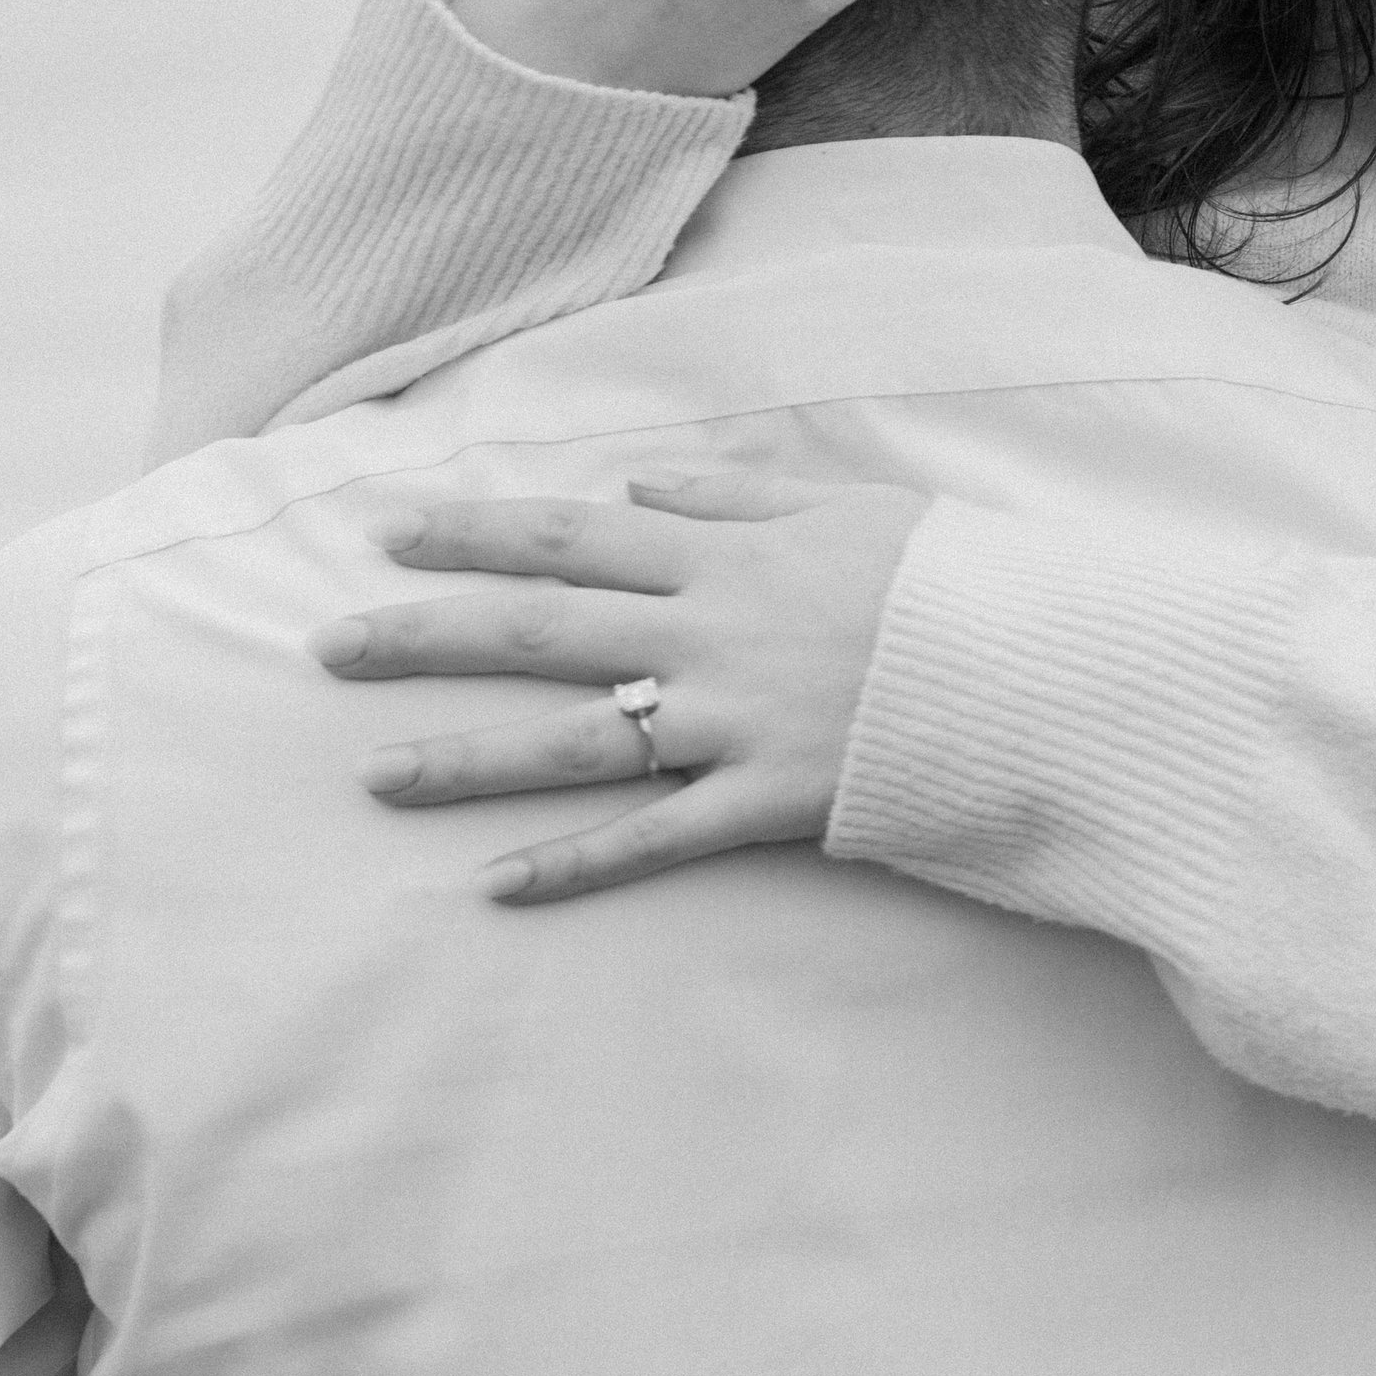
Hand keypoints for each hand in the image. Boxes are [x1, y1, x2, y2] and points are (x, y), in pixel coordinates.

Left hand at [311, 473, 930, 904]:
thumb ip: (742, 493)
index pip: (571, 534)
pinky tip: (492, 889)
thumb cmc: (960, 581)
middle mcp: (710, 634)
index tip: (387, 532)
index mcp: (728, 554)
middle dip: (426, 635)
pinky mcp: (769, 802)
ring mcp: (734, 722)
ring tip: (372, 775)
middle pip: (541, 629)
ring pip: (574, 741)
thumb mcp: (855, 506)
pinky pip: (653, 840)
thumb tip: (642, 486)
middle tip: (325, 648)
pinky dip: (572, 866)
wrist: (1050, 670)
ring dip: (466, 759)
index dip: (474, 530)